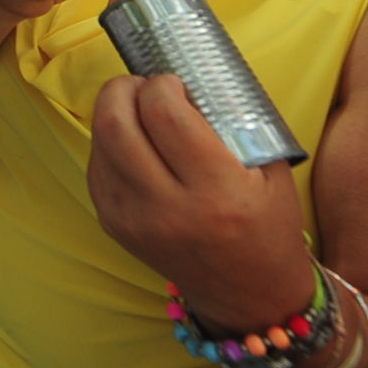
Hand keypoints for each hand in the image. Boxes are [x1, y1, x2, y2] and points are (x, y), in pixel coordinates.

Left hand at [89, 74, 311, 334]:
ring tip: (138, 108)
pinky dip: (108, 144)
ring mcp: (135, 222)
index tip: (173, 81)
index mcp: (217, 193)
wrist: (249, 295)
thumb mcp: (270, 172)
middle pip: (116, 125)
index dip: (162, 85)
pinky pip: (97, 167)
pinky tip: (133, 142)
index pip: (166, 117)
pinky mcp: (115, 227)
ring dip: (112, 113)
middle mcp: (169, 210)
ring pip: (99, 144)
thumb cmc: (267, 225)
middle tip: (142, 84)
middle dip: (123, 88)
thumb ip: (233, 122)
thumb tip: (188, 72)